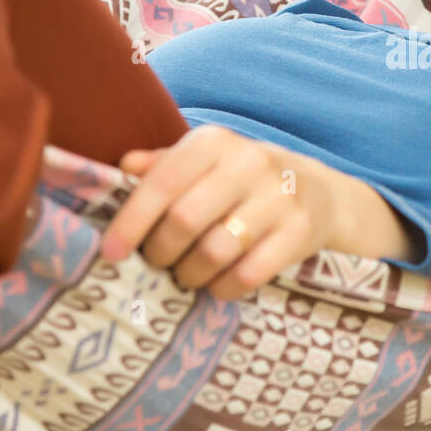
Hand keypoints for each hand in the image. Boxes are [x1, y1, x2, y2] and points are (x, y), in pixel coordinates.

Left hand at [100, 125, 347, 300]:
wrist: (318, 194)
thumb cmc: (241, 181)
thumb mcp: (204, 162)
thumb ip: (163, 165)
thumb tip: (123, 167)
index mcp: (215, 142)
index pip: (162, 183)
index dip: (131, 221)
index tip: (112, 252)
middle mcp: (249, 163)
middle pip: (184, 221)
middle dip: (160, 252)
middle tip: (158, 263)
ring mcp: (279, 198)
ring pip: (214, 252)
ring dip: (190, 274)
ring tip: (187, 275)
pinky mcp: (299, 232)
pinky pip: (247, 274)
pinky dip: (223, 288)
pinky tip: (219, 284)